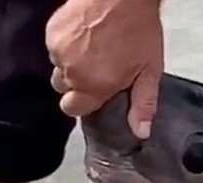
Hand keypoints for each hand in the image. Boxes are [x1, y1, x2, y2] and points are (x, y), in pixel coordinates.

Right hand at [46, 0, 163, 137]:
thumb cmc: (139, 30)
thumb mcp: (150, 71)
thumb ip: (143, 104)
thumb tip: (140, 132)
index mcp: (93, 86)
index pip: (71, 109)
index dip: (83, 103)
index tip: (94, 93)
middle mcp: (72, 72)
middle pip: (63, 89)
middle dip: (76, 83)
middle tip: (97, 69)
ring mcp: (59, 50)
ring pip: (58, 67)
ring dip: (71, 63)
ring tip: (93, 49)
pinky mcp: (52, 32)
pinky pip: (54, 47)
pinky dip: (66, 45)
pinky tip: (85, 36)